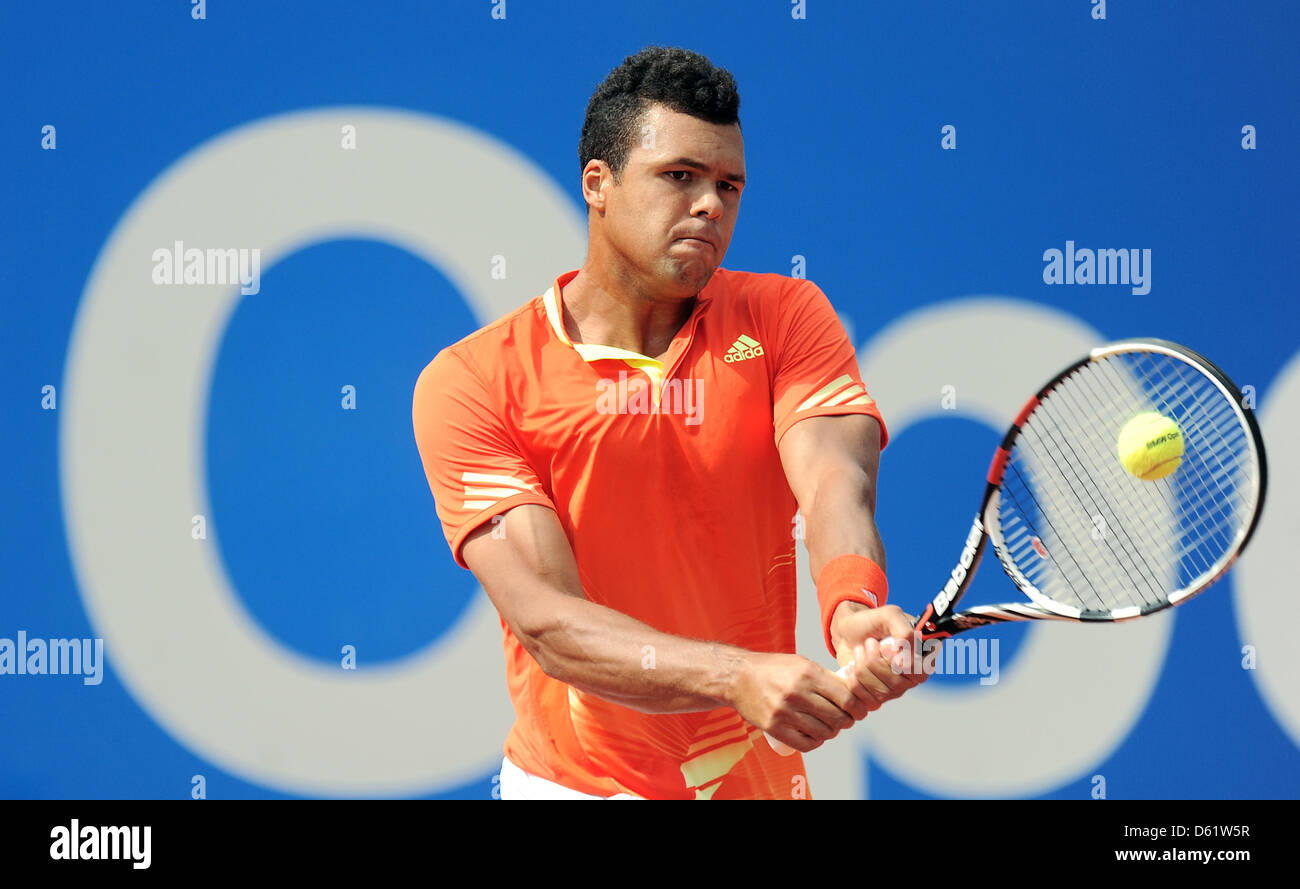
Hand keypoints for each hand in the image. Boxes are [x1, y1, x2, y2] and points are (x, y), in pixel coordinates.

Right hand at [728, 651, 869, 753]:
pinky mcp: (774, 727)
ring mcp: (784, 712)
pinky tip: (816, 736)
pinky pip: (805, 744)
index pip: (846, 698)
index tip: (860, 711)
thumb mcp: (801, 663)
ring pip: (823, 732)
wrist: (737, 676)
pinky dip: (816, 742)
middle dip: (847, 721)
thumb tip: (852, 693)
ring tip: (829, 727)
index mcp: (808, 674)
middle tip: (846, 720)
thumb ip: (824, 677)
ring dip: (831, 732)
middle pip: (837, 717)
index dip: (858, 708)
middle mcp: (797, 693)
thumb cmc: (772, 669)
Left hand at [830, 603, 938, 712]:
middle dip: (874, 660)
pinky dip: (853, 679)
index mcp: (922, 657)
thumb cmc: (872, 622)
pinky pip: (865, 698)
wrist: (848, 632)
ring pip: (880, 691)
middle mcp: (911, 678)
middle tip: (869, 643)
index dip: (898, 662)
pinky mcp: (876, 698)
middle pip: (896, 684)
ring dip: (862, 666)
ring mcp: (894, 690)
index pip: (919, 672)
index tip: (884, 646)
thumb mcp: (890, 615)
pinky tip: (852, 665)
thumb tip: (904, 659)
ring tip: (860, 651)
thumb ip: (904, 631)